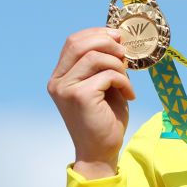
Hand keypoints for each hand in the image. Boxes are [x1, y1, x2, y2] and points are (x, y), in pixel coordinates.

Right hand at [47, 27, 135, 177]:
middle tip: (125, 54)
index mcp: (60, 76)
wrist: (101, 152)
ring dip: (118, 65)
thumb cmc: (105, 119)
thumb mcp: (105, 85)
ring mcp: (66, 88)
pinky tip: (129, 95)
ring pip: (95, 56)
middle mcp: (57, 81)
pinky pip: (107, 75)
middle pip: (79, 43)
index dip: (97, 34)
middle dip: (107, 42)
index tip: (118, 38)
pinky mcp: (79, 96)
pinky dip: (123, 81)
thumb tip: (117, 38)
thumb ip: (106, 63)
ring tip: (127, 81)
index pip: (73, 41)